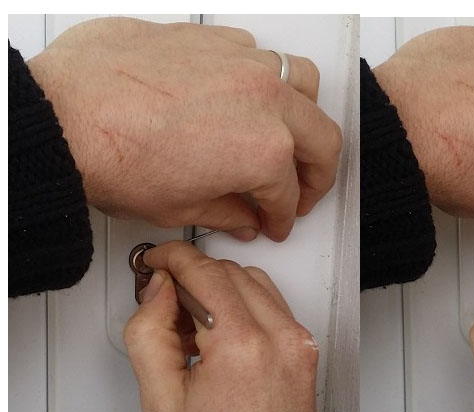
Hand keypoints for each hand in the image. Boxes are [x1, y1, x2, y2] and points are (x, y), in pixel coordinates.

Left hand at [27, 17, 341, 240]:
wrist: (61, 117)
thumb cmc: (112, 157)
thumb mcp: (181, 208)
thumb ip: (228, 212)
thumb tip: (243, 215)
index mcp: (264, 152)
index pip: (292, 194)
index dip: (285, 216)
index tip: (275, 221)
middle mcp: (262, 100)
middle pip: (322, 138)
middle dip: (317, 172)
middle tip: (300, 189)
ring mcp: (238, 62)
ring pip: (302, 82)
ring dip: (301, 114)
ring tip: (285, 134)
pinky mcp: (207, 38)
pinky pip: (256, 53)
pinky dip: (259, 79)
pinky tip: (240, 98)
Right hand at [124, 242, 322, 411]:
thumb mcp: (161, 401)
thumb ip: (149, 332)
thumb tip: (158, 291)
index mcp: (243, 346)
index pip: (204, 270)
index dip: (170, 257)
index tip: (153, 262)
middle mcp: (281, 341)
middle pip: (231, 271)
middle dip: (193, 274)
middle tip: (162, 299)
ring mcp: (299, 349)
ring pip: (256, 285)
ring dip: (220, 289)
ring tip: (190, 328)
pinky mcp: (306, 359)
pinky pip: (274, 310)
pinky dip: (244, 308)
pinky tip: (219, 339)